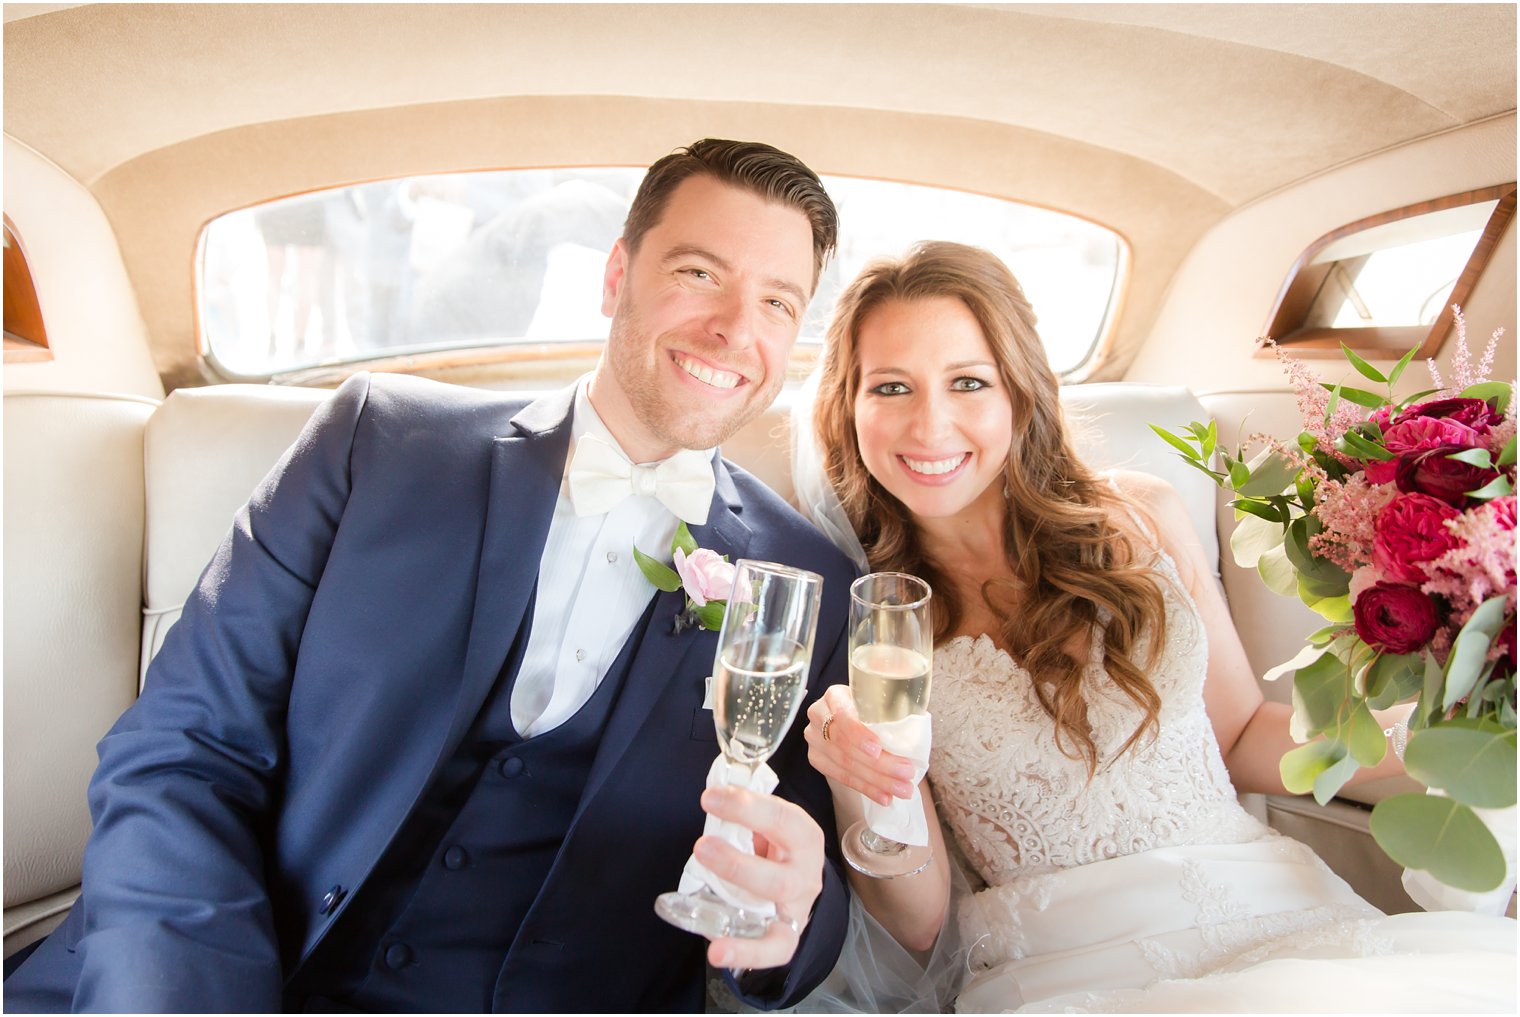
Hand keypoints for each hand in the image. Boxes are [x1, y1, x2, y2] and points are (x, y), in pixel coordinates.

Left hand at [693, 785, 822, 969]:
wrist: (798, 884)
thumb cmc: (775, 849)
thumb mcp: (768, 828)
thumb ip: (744, 819)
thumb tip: (713, 801)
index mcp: (804, 837)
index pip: (781, 819)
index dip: (745, 807)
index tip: (710, 798)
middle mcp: (806, 874)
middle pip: (780, 875)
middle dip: (737, 862)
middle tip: (702, 845)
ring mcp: (797, 908)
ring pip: (776, 908)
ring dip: (739, 896)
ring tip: (705, 891)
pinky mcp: (787, 936)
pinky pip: (772, 950)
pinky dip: (745, 953)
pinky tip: (717, 950)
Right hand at [803, 685, 917, 806]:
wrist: (849, 716)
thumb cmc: (870, 707)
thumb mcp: (878, 701)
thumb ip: (891, 711)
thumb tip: (916, 732)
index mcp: (835, 695)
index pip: (842, 714)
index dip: (858, 733)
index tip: (878, 748)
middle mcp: (818, 715)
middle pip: (846, 743)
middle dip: (879, 762)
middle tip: (906, 772)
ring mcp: (814, 738)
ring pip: (844, 763)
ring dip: (876, 780)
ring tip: (902, 789)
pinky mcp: (816, 759)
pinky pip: (841, 778)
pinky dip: (866, 788)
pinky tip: (884, 796)